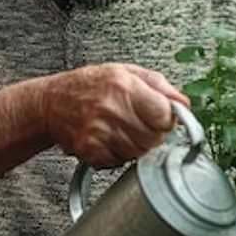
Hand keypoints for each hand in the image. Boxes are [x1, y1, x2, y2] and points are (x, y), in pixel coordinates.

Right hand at [45, 63, 189, 167]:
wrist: (51, 104)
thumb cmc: (88, 86)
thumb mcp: (125, 72)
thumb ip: (158, 85)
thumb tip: (183, 102)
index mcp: (123, 86)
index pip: (164, 114)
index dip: (168, 119)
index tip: (164, 117)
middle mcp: (111, 109)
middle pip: (154, 137)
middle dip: (154, 134)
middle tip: (143, 124)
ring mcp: (100, 133)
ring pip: (140, 153)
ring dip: (138, 146)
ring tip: (125, 130)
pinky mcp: (91, 151)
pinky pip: (121, 162)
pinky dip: (121, 155)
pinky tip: (111, 139)